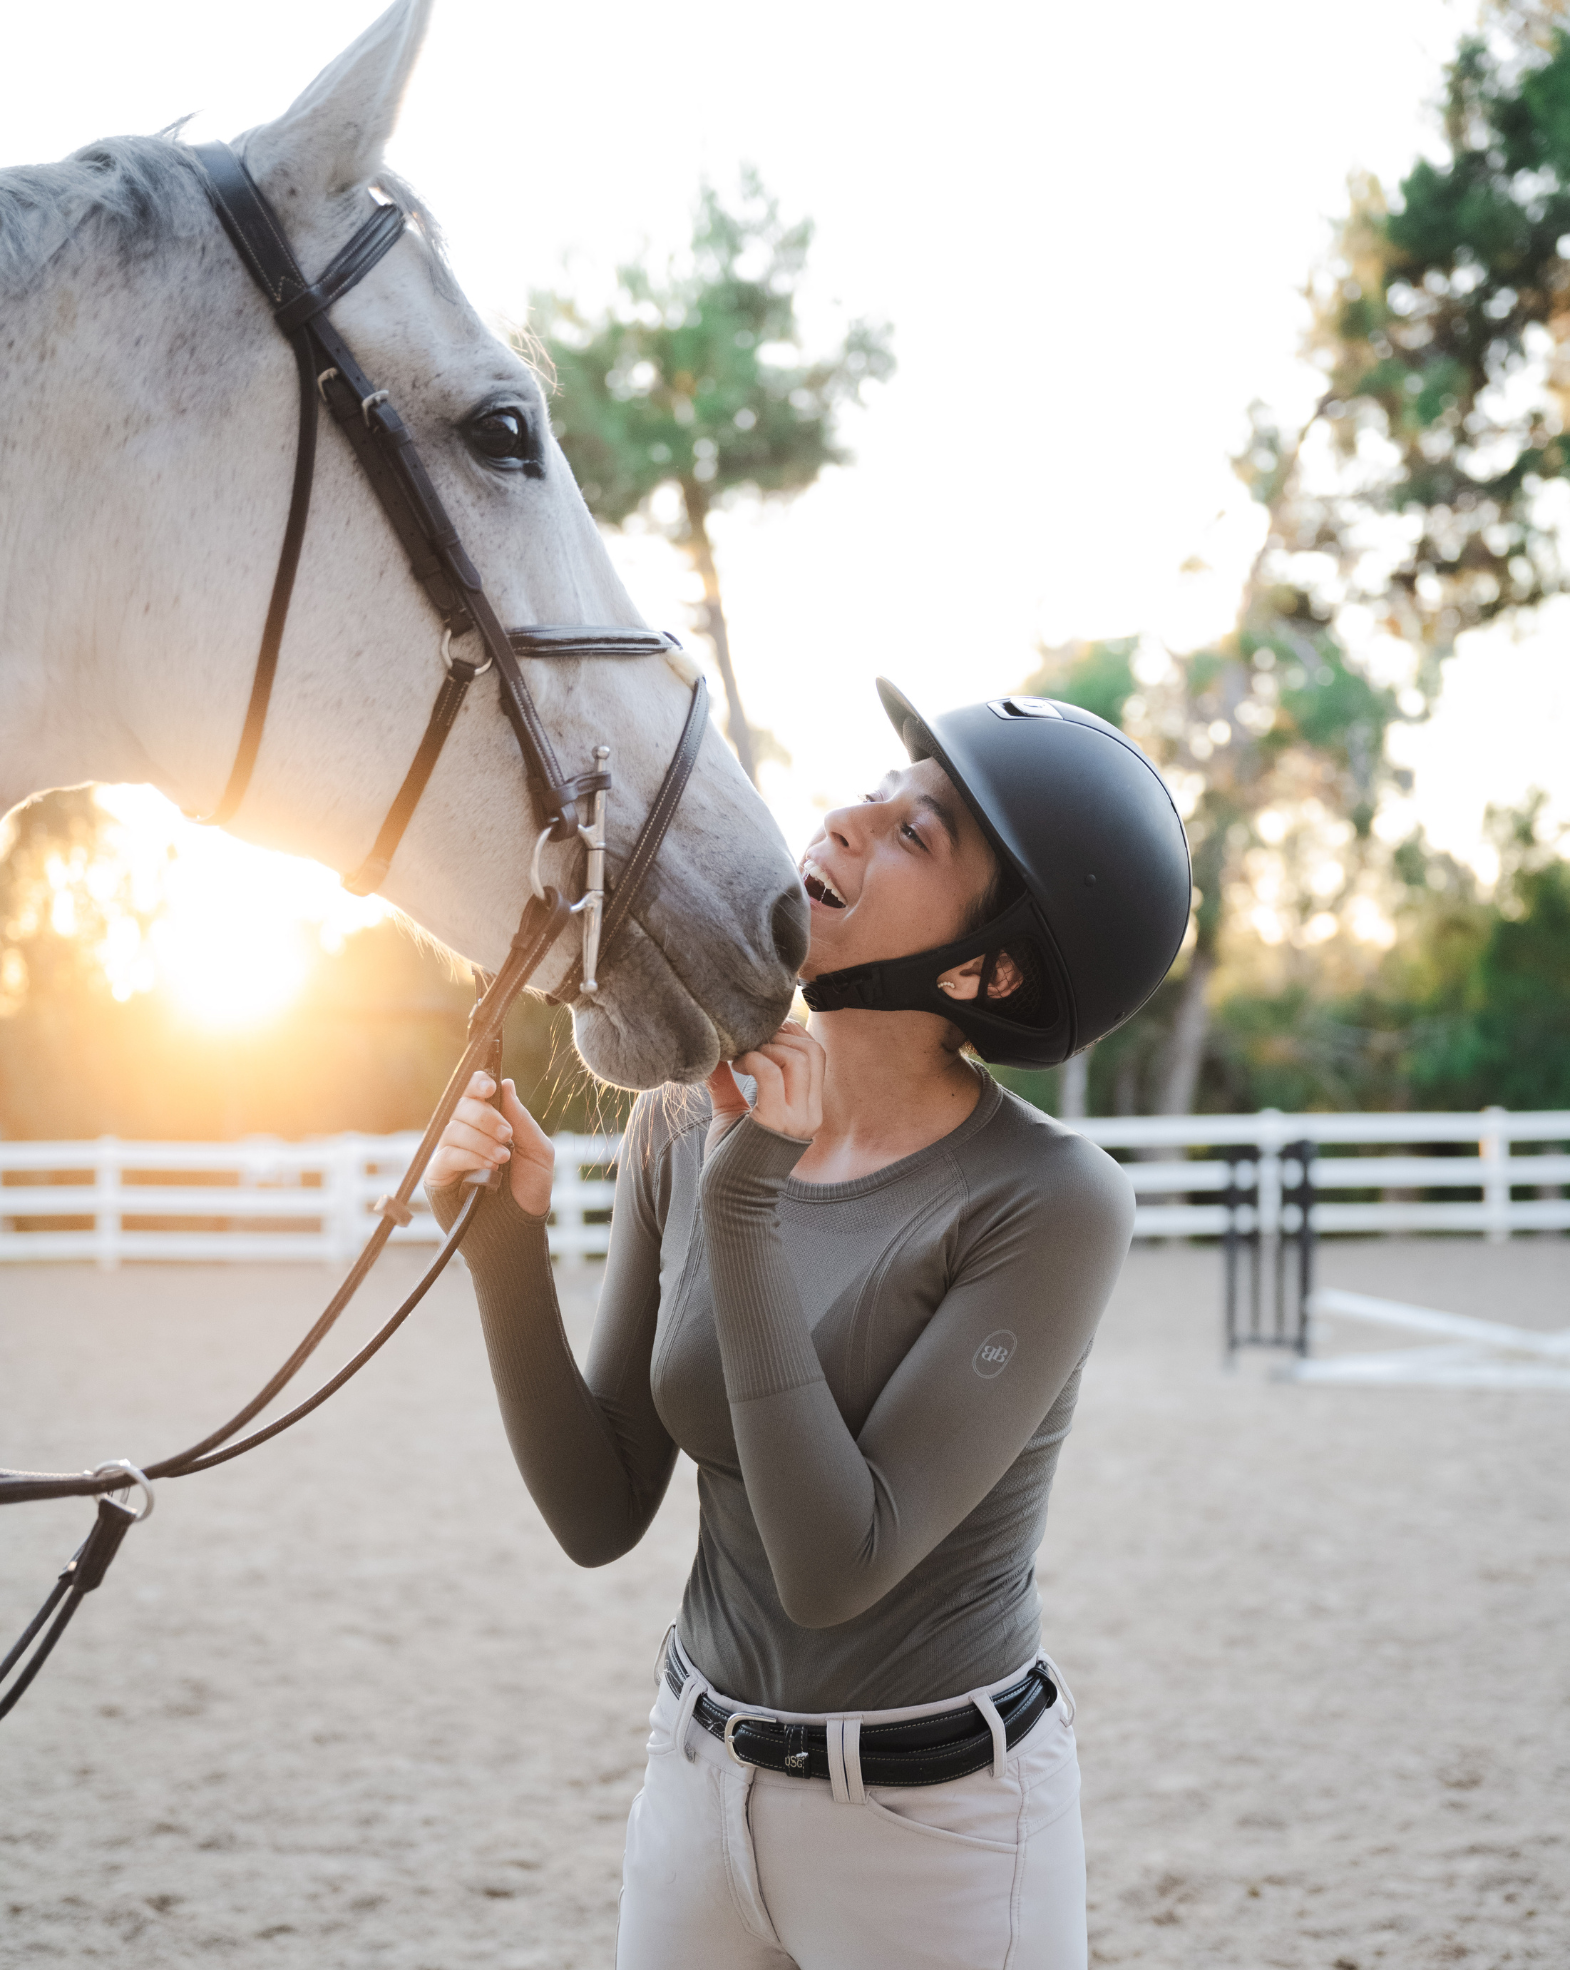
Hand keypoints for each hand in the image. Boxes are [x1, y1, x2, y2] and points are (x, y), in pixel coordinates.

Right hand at [426, 1073, 553, 1216]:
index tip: (489, 1087)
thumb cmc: (529, 1191)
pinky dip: (469, 1156)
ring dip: (480, 1140)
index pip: (475, 1094)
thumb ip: (521, 1119)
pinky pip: (446, 1154)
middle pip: (461, 1105)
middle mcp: (467, 1134)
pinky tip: (488, 1168)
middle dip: (485, 1116)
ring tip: (502, 1159)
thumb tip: (506, 1083)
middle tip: (506, 1134)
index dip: (477, 1084)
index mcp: (489, 1123)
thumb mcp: (537, 1152)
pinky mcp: (438, 1175)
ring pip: (454, 1129)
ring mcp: (451, 1153)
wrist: (519, 1229)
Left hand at [705, 1021, 823, 1151]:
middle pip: (812, 1052)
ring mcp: (796, 1118)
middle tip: (750, 1044)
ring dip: (766, 1049)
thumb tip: (713, 1053)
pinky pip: (772, 1074)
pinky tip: (737, 1067)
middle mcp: (809, 1113)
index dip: (791, 1036)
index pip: (817, 1056)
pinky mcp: (776, 1121)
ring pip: (798, 1059)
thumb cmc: (730, 1158)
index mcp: (808, 1109)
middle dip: (779, 1037)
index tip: (762, 1035)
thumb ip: (727, 1083)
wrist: (729, 1198)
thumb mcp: (732, 1112)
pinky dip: (754, 1061)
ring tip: (742, 1059)